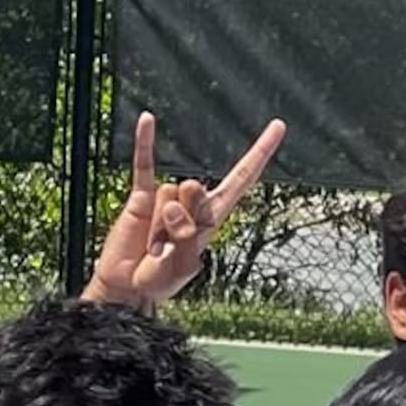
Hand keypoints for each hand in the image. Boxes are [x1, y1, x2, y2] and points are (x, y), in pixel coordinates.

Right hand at [85, 112, 282, 310]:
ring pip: (169, 192)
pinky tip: (148, 119)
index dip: (259, 154)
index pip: (242, 179)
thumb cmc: (160, 280)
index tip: (279, 126)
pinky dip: (145, 141)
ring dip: (159, 225)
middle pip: (197, 190)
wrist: (126, 286)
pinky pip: (144, 164)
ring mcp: (166, 198)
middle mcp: (193, 203)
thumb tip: (176, 201)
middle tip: (170, 243)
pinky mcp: (140, 197)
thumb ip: (186, 238)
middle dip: (183, 218)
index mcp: (213, 218)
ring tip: (152, 245)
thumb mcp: (183, 268)